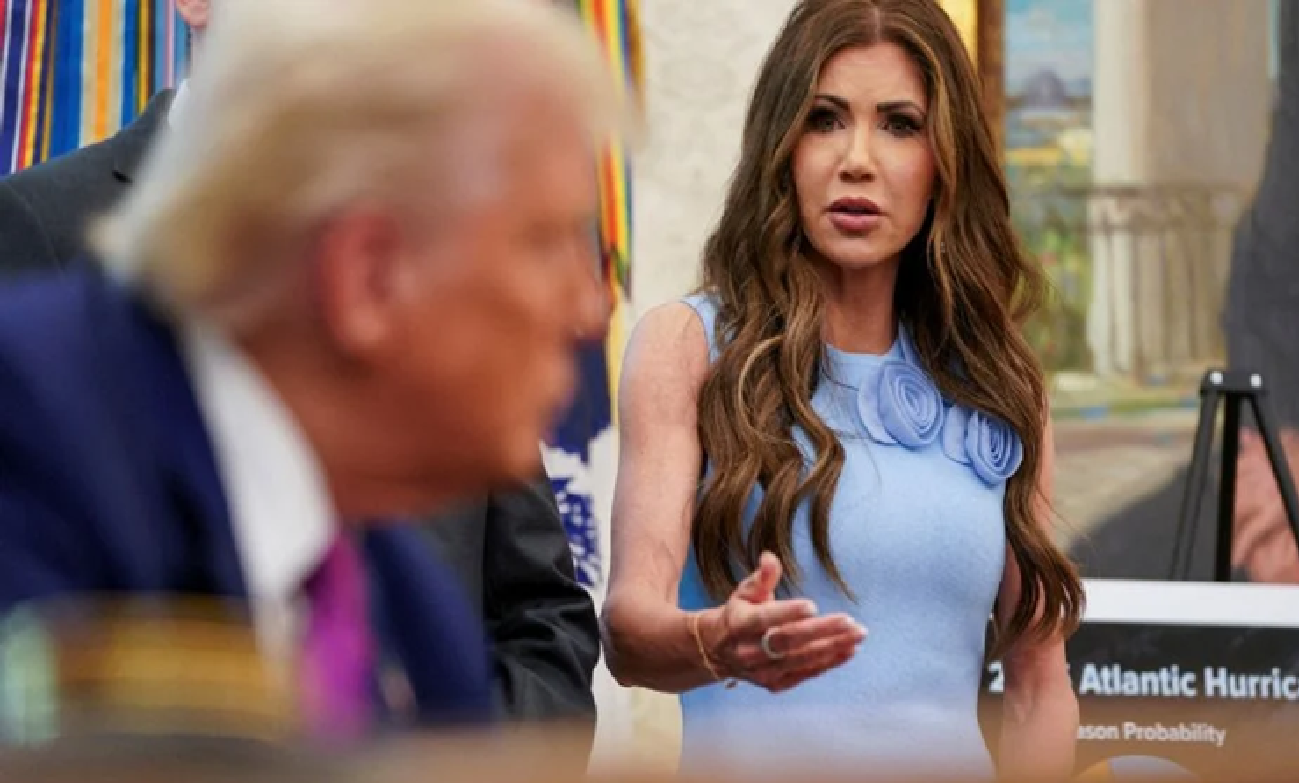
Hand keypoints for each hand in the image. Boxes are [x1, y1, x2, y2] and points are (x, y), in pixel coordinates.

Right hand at [698, 552, 864, 692]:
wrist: (719, 650)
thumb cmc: (740, 613)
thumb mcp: (745, 591)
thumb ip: (761, 577)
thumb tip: (770, 557)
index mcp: (739, 623)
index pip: (764, 619)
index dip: (787, 613)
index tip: (812, 606)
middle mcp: (748, 651)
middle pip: (787, 641)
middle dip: (820, 631)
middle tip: (849, 621)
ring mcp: (762, 671)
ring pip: (800, 660)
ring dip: (832, 648)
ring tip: (857, 635)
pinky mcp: (774, 683)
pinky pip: (805, 674)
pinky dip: (829, 663)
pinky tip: (849, 651)